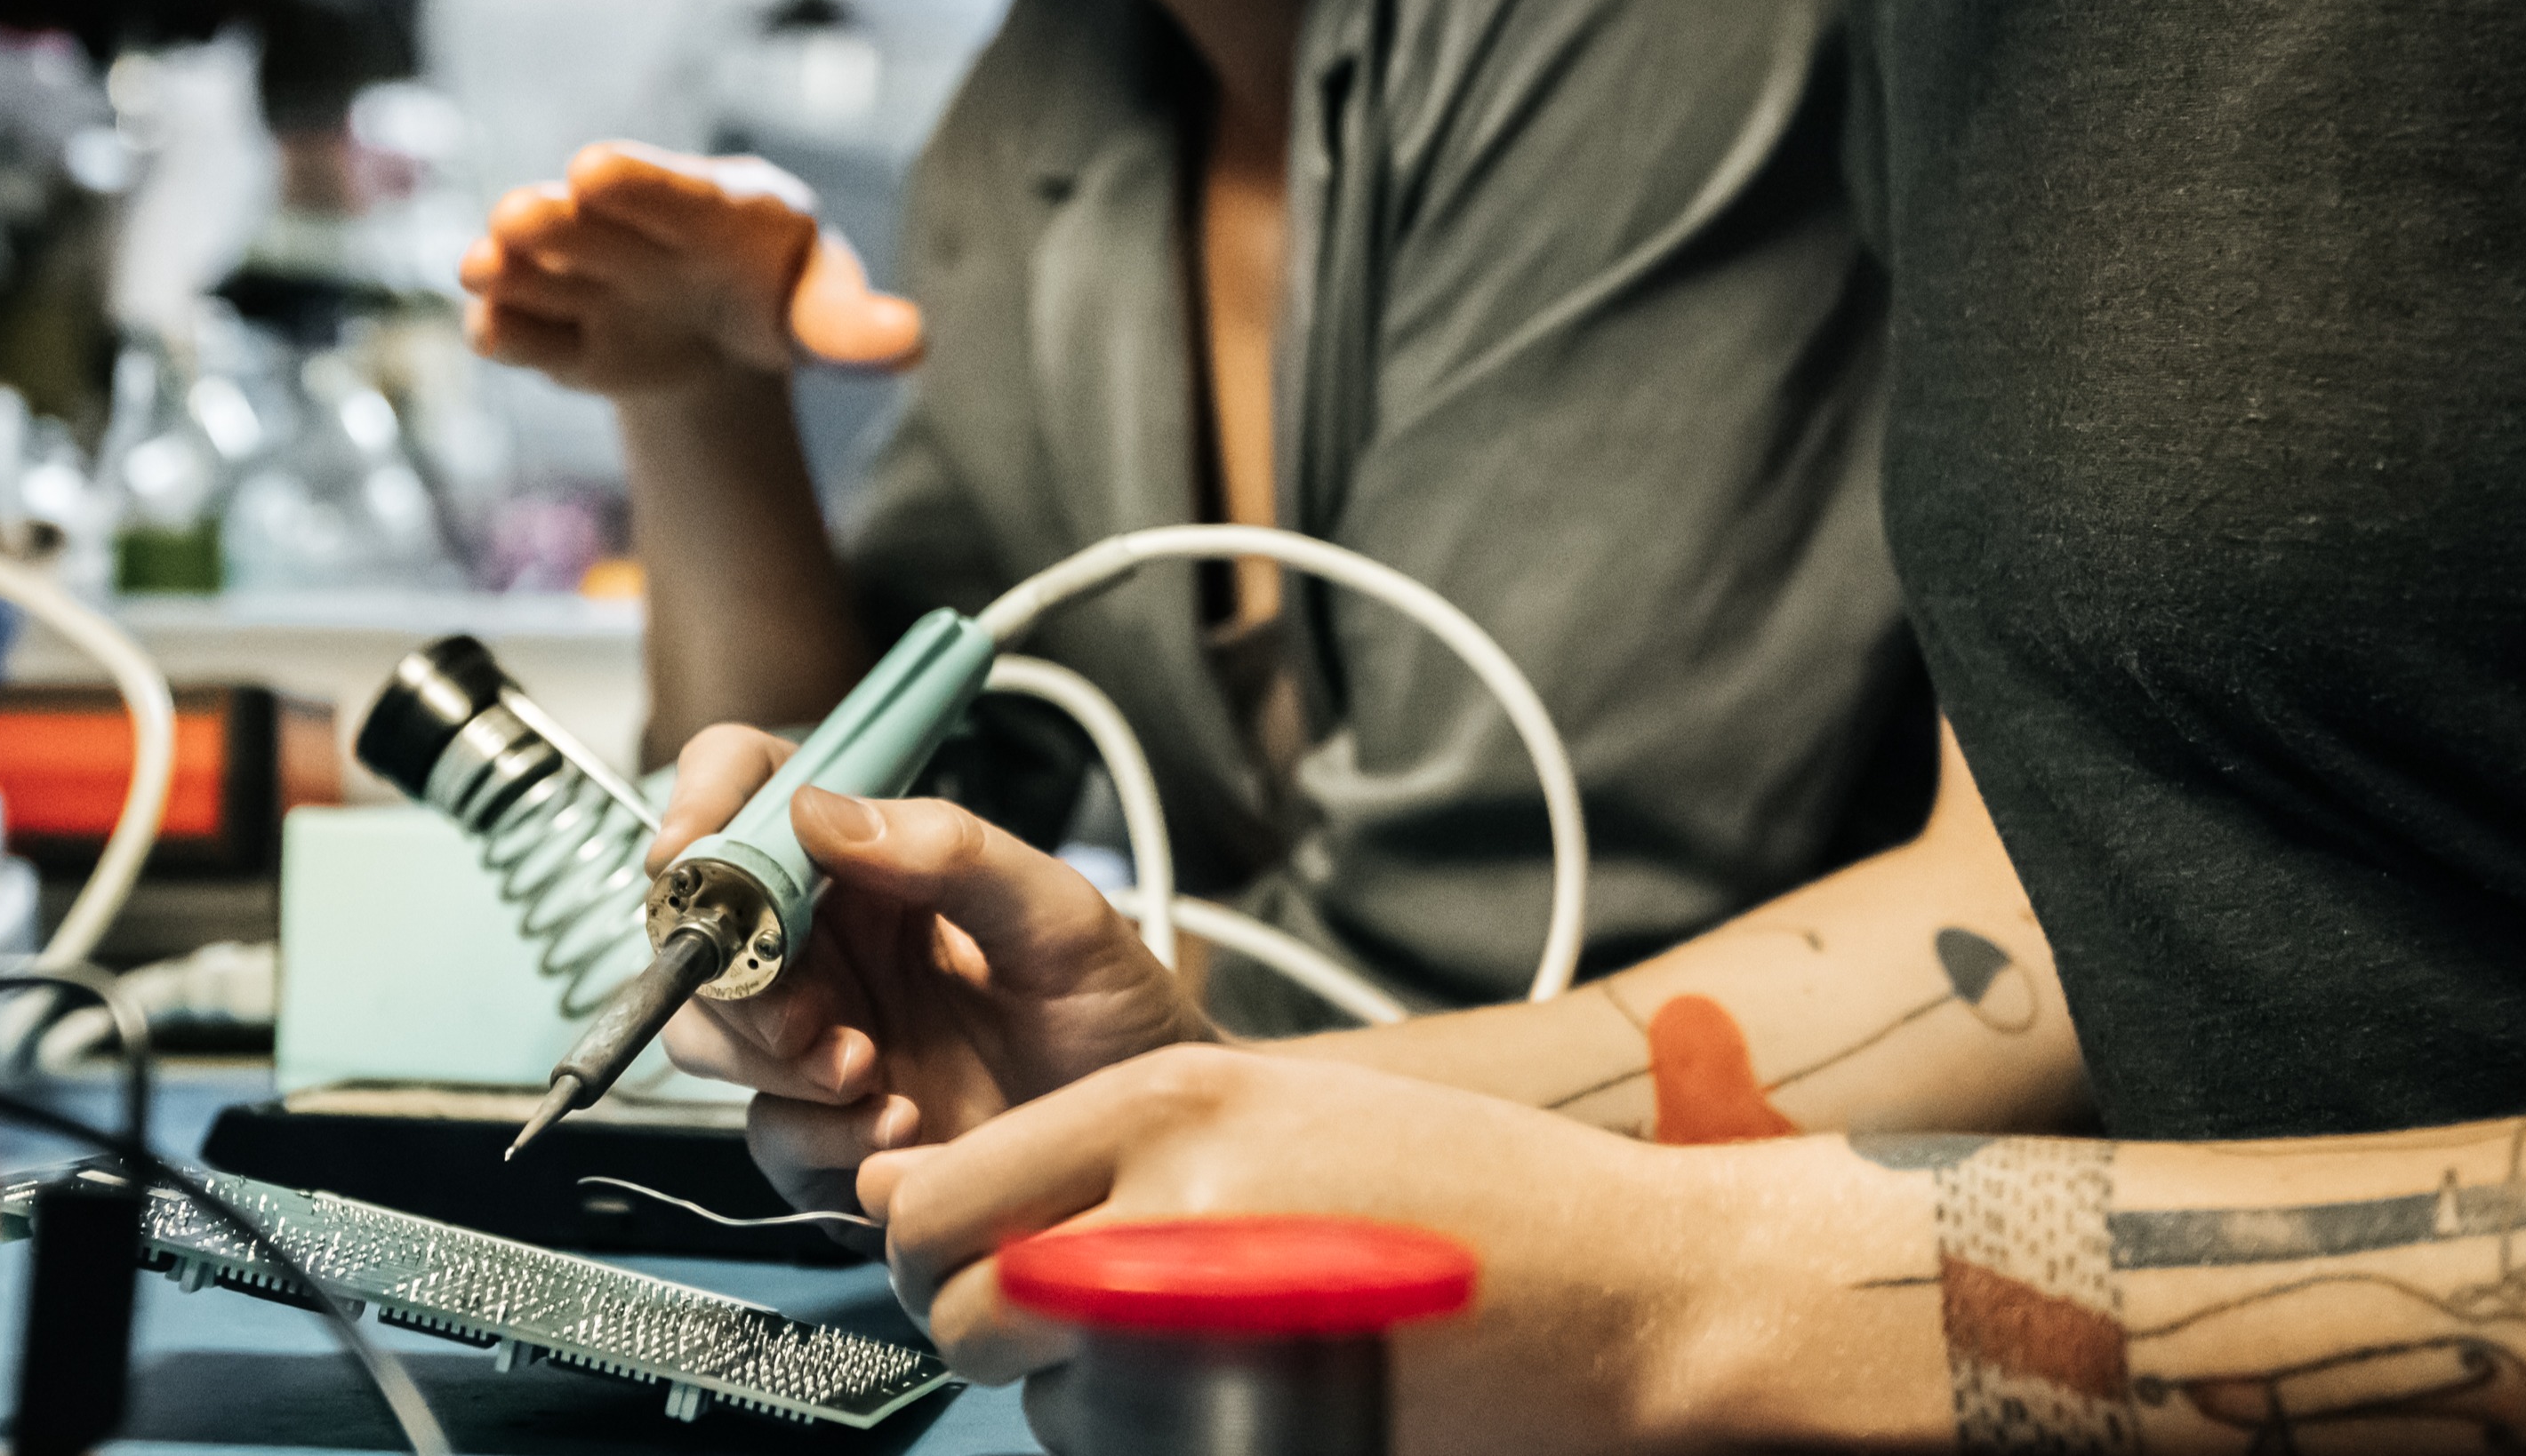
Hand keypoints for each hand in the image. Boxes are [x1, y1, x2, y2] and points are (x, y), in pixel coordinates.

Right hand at [457, 142, 922, 399]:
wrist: (726, 334)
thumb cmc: (782, 293)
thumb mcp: (823, 306)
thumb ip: (854, 325)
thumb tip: (911, 342)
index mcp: (712, 209)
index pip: (671, 191)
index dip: (635, 183)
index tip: (595, 170)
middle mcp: (638, 236)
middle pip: (591, 224)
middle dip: (554, 221)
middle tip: (519, 217)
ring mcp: (593, 283)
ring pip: (543, 270)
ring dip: (511, 268)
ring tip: (481, 267)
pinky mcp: (565, 336)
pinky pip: (530, 330)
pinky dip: (508, 329)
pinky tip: (489, 329)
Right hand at [646, 724, 1209, 1212]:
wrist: (1147, 1153)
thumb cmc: (1123, 1021)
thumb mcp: (1063, 918)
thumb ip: (953, 853)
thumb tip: (822, 812)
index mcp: (876, 864)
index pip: (755, 791)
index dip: (705, 803)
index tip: (693, 848)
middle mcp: (833, 944)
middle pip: (703, 925)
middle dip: (732, 971)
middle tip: (806, 1013)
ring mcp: (822, 1039)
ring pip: (713, 1034)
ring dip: (772, 1059)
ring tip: (870, 1076)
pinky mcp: (829, 1134)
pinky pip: (769, 1135)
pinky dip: (821, 1141)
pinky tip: (899, 1134)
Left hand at [860, 1044, 1926, 1450]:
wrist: (1622, 1293)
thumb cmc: (1459, 1187)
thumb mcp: (1269, 1105)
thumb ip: (1089, 1144)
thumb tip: (903, 1191)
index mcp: (1169, 1108)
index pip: (938, 1199)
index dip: (930, 1238)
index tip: (967, 1246)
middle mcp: (1168, 1220)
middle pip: (958, 1310)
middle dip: (988, 1320)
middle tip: (1070, 1307)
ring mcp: (1203, 1350)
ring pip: (1034, 1397)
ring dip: (1078, 1379)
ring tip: (1208, 1330)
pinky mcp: (1238, 1443)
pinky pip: (1109, 1454)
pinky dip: (1144, 1433)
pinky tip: (1242, 1385)